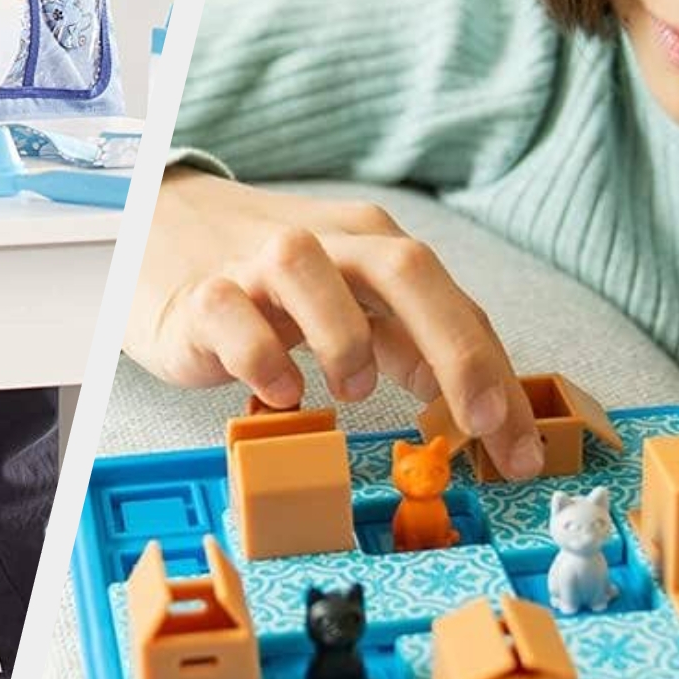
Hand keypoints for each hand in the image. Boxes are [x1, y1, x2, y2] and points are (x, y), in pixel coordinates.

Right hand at [126, 171, 542, 477]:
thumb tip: (475, 402)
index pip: (453, 302)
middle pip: (404, 268)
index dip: (495, 374)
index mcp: (373, 245)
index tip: (519, 448)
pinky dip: (262, 360)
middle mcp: (324, 242)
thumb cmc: (268, 286)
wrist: (159, 230)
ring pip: (308, 270)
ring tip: (350, 390)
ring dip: (343, 337)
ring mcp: (257, 262)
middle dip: (455, 347)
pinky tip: (278, 394)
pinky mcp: (202, 295)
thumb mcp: (348, 304)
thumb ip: (403, 339)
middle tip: (478, 420)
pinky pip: (233, 317)